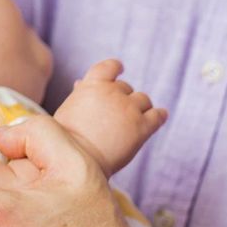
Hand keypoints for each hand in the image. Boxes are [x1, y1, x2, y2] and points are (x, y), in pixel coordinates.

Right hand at [53, 58, 167, 174]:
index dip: (116, 67)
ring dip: (140, 106)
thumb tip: (81, 83)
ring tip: (134, 118)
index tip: (119, 69)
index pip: (110, 66)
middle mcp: (114, 93)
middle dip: (122, 97)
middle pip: (126, 88)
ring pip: (144, 100)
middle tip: (116, 113)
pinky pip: (158, 115)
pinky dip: (160, 115)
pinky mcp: (142, 127)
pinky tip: (160, 116)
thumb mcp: (68, 109)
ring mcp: (130, 109)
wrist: (77, 160)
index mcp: (93, 85)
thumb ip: (80, 94)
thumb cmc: (67, 139)